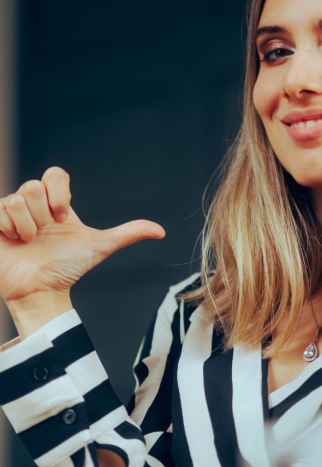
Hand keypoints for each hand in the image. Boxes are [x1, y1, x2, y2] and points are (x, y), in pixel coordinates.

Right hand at [0, 167, 163, 335]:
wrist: (41, 292)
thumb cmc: (67, 269)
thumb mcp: (99, 247)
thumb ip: (128, 234)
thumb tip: (161, 231)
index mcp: (56, 204)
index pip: (55, 174)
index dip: (58, 192)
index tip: (63, 217)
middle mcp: (34, 205)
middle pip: (32, 186)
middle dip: (42, 215)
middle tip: (45, 234)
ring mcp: (11, 214)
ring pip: (15, 199)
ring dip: (25, 226)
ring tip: (29, 242)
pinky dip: (8, 229)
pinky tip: (13, 242)